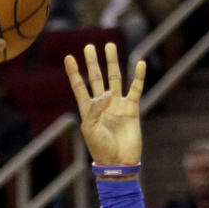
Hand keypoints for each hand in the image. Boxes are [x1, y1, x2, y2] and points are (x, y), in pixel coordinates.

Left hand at [65, 43, 145, 166]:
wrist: (118, 161)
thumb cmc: (100, 147)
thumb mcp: (91, 128)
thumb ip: (96, 108)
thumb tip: (109, 92)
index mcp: (87, 109)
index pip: (79, 86)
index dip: (74, 72)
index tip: (68, 57)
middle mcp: (102, 103)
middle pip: (96, 77)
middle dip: (93, 62)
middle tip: (90, 46)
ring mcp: (117, 104)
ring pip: (115, 78)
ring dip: (112, 62)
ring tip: (110, 46)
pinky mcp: (132, 108)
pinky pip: (135, 88)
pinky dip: (138, 76)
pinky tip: (140, 62)